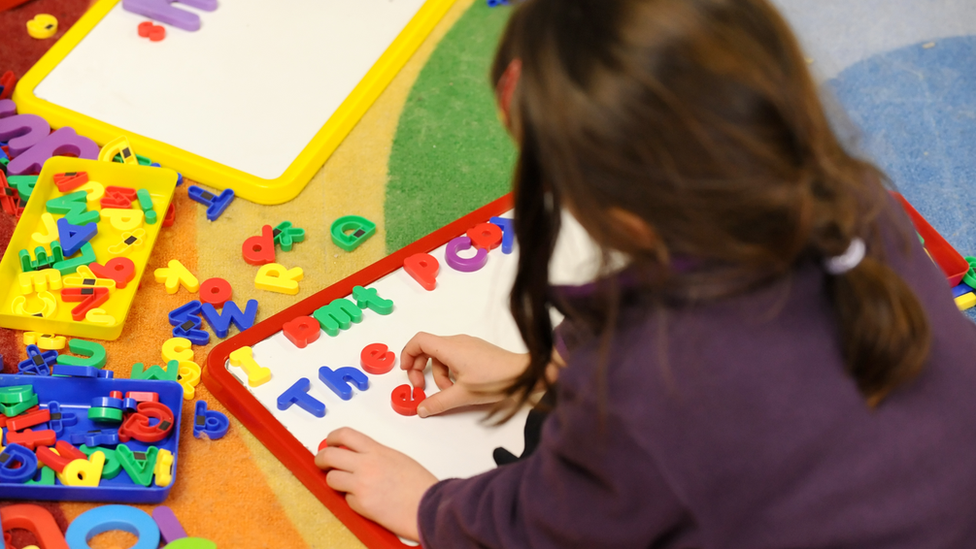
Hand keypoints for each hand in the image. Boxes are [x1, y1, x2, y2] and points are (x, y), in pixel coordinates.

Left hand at [316, 427, 437, 541]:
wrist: (429, 506)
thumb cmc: (420, 485)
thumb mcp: (397, 459)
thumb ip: (376, 456)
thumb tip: (358, 458)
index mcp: (377, 451)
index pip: (345, 435)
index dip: (332, 438)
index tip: (329, 442)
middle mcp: (366, 465)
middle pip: (329, 455)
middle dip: (321, 459)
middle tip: (322, 462)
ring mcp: (361, 485)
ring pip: (331, 478)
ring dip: (335, 481)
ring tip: (345, 485)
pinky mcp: (361, 504)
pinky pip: (346, 500)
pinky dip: (353, 500)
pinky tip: (366, 501)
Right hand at [400, 332, 528, 416]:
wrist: (525, 375)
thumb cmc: (497, 380)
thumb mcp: (463, 395)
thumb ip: (438, 402)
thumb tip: (421, 408)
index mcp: (451, 347)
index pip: (419, 340)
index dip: (407, 354)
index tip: (406, 371)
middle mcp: (457, 342)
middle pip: (428, 348)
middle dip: (420, 368)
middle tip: (421, 387)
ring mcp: (468, 345)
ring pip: (442, 356)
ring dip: (438, 374)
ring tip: (449, 391)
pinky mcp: (476, 351)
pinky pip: (454, 357)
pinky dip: (450, 371)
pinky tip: (460, 386)